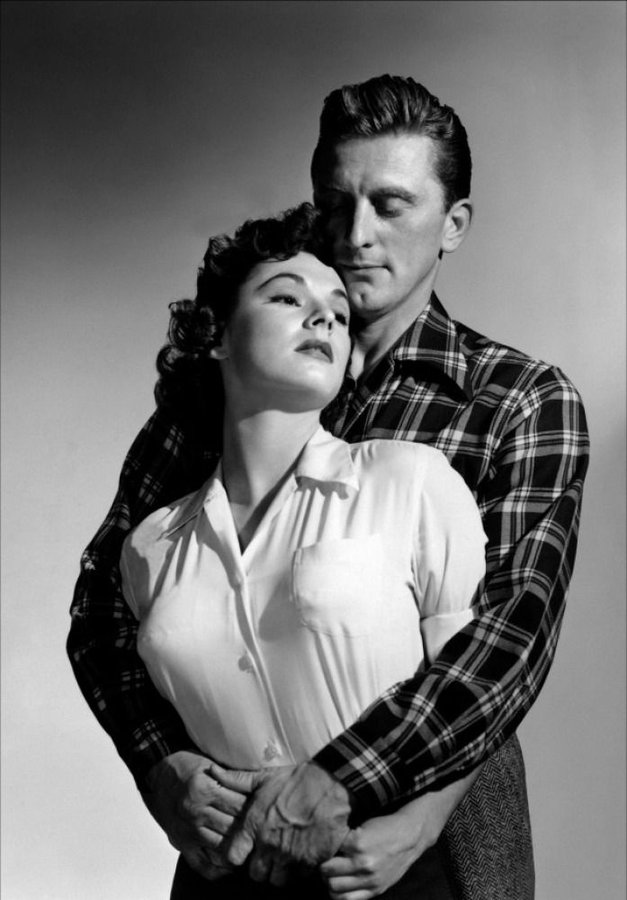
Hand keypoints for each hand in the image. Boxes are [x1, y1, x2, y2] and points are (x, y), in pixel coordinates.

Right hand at [143, 751, 257, 879]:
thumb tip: (258, 787)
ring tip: (252, 843)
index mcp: (204, 788)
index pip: (239, 804)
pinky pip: (203, 864)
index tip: (265, 809)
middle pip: (233, 826)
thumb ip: (231, 777)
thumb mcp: (210, 764)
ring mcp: (188, 830)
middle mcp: (196, 811)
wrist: (160, 775)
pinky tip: (231, 863)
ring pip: (222, 846)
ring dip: (238, 846)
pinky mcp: (182, 844)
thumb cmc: (190, 767)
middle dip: (250, 828)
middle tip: (263, 828)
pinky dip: (219, 868)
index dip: (255, 807)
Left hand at [212, 761, 350, 882]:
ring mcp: (290, 856)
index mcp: (254, 825)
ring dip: (279, 871)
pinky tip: (301, 855)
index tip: (245, 849)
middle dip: (260, 867)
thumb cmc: (296, 780)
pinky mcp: (310, 862)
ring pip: (277, 880)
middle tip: (267, 854)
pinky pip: (298, 877)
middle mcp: (269, 845)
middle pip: (255, 875)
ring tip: (284, 857)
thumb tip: (212, 772)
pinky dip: (299, 870)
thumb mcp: (264, 777)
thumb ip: (237, 780)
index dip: (238, 855)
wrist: (331, 785)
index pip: (233, 857)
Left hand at [320, 766, 482, 898]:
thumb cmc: (385, 827)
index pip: (326, 851)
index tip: (319, 847)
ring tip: (331, 874)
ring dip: (329, 881)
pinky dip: (340, 895)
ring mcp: (369, 879)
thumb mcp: (363, 826)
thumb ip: (345, 838)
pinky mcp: (375, 889)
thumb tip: (323, 844)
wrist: (410, 836)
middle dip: (322, 866)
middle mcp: (362, 863)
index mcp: (357, 843)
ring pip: (334, 888)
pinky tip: (341, 885)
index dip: (320, 848)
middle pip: (327, 872)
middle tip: (324, 860)